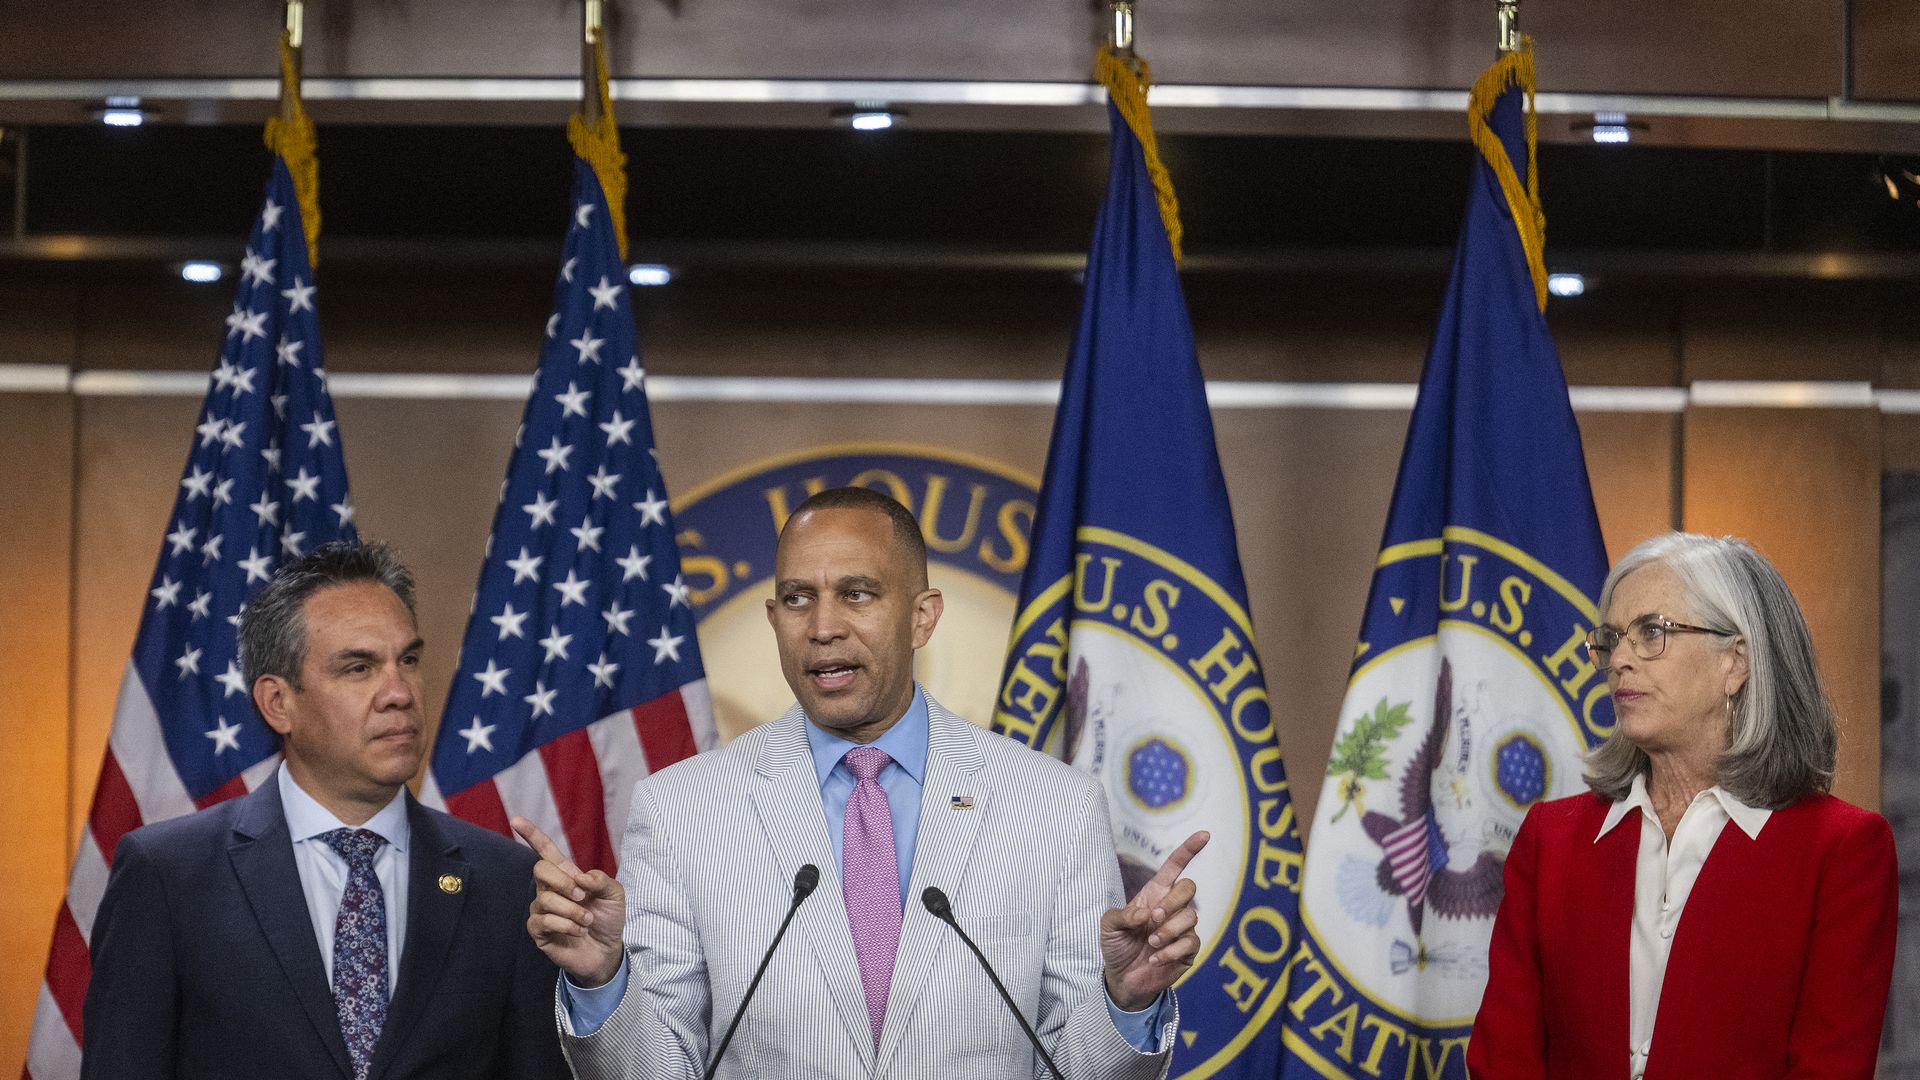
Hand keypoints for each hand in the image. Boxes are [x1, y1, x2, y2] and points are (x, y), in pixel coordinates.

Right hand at [513, 816, 626, 987]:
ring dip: (573, 911)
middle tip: (583, 896)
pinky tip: (578, 931)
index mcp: (566, 875)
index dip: (532, 835)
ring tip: (587, 921)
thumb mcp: (614, 894)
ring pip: (545, 899)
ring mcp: (542, 910)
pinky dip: (566, 926)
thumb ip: (600, 880)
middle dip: (563, 881)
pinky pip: (544, 921)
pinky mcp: (539, 931)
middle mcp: (550, 889)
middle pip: (540, 869)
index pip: (545, 851)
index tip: (516, 819)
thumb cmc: (608, 919)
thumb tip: (580, 877)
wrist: (607, 950)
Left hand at [1099, 830, 1208, 1011]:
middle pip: (1189, 887)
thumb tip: (1146, 913)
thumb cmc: (1116, 946)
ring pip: (1191, 916)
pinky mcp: (1189, 950)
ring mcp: (1182, 928)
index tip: (1205, 835)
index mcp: (1155, 894)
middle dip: (1173, 901)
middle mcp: (1172, 907)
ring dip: (1168, 931)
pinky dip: (1170, 951)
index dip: (1189, 849)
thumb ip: (1123, 915)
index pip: (1175, 866)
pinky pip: (1191, 942)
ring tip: (1150, 943)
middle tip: (1154, 919)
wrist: (1122, 978)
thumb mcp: (1108, 926)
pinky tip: (1155, 959)